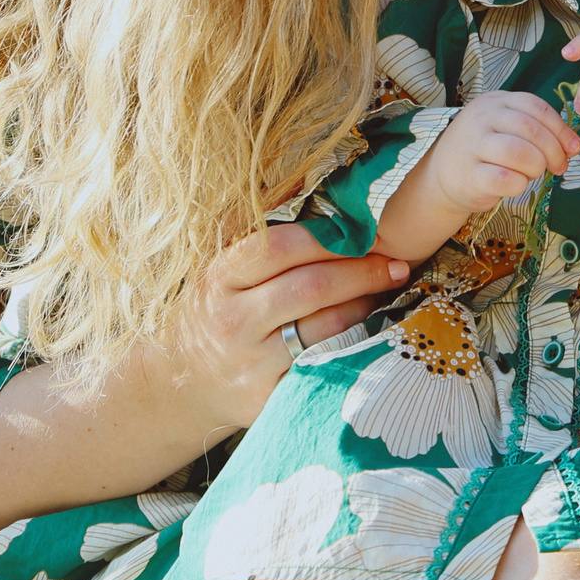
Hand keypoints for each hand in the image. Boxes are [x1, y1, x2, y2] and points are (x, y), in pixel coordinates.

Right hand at [159, 226, 412, 432]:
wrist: (183, 384)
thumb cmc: (217, 313)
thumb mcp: (223, 270)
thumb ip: (263, 234)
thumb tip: (312, 181)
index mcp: (221, 278)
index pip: (281, 247)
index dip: (330, 238)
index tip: (368, 234)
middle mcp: (233, 321)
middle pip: (312, 287)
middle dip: (362, 272)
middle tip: (396, 266)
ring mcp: (252, 364)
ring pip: (327, 329)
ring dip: (366, 308)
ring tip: (388, 296)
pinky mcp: (270, 398)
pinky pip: (326, 366)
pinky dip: (355, 347)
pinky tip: (373, 333)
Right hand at [424, 90, 579, 213]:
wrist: (442, 173)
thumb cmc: (484, 150)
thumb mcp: (508, 129)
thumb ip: (539, 131)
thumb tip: (574, 146)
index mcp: (495, 101)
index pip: (536, 107)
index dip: (560, 129)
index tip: (572, 148)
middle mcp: (481, 118)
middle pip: (530, 128)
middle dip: (553, 150)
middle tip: (558, 166)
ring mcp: (472, 146)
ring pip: (519, 152)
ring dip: (536, 166)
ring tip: (533, 173)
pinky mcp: (469, 176)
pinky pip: (506, 179)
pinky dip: (520, 184)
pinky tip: (516, 184)